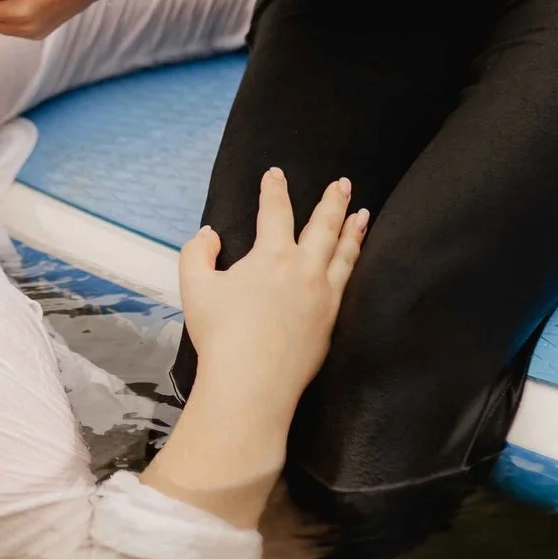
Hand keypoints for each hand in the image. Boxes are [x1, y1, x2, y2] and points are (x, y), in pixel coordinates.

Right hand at [177, 170, 366, 414]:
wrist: (252, 384)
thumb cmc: (220, 334)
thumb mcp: (195, 288)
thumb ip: (198, 253)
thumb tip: (210, 234)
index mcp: (272, 255)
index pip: (275, 211)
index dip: (274, 189)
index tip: (276, 174)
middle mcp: (305, 269)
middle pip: (324, 225)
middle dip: (334, 201)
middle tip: (344, 184)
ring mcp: (324, 295)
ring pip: (344, 252)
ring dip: (353, 230)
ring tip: (362, 215)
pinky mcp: (332, 321)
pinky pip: (347, 282)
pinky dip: (353, 263)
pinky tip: (353, 261)